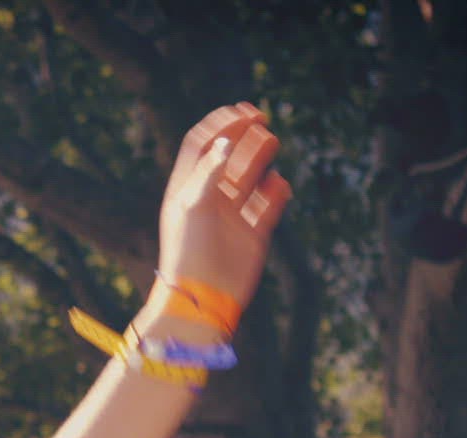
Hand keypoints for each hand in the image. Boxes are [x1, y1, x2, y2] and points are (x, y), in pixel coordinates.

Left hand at [155, 103, 292, 312]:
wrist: (202, 296)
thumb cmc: (188, 250)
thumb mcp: (192, 205)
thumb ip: (209, 171)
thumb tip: (226, 141)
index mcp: (188, 188)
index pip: (202, 145)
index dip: (219, 125)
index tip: (239, 112)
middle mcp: (210, 198)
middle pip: (229, 155)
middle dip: (243, 134)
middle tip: (260, 117)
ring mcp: (232, 215)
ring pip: (251, 176)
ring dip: (261, 156)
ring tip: (271, 141)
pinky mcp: (254, 233)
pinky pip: (269, 204)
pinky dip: (276, 191)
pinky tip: (278, 185)